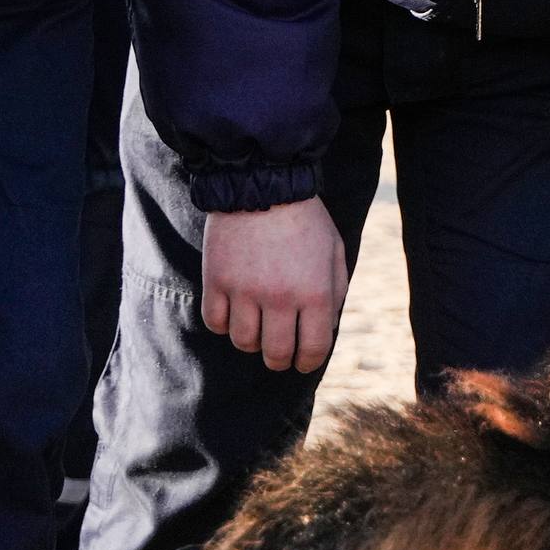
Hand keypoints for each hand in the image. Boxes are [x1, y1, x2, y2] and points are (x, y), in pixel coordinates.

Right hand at [202, 197, 349, 373]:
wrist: (263, 187)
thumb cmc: (305, 221)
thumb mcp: (334, 253)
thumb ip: (333, 292)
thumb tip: (325, 327)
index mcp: (316, 293)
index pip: (314, 348)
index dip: (309, 362)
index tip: (303, 363)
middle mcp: (280, 298)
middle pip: (276, 353)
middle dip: (280, 361)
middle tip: (279, 357)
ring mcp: (245, 291)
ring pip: (243, 342)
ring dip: (251, 343)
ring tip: (257, 331)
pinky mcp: (217, 281)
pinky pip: (215, 322)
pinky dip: (224, 325)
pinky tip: (233, 314)